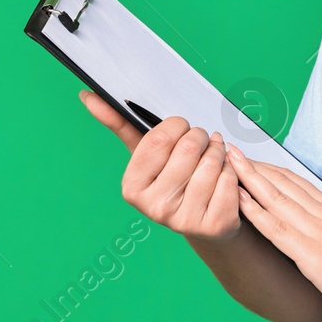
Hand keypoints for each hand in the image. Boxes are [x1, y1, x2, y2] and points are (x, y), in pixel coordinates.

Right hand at [79, 89, 240, 243]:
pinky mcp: (215, 225)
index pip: (160, 137)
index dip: (178, 126)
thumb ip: (120, 124)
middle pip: (189, 147)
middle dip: (201, 137)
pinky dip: (233, 170)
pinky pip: (230, 178)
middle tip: (202, 143)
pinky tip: (225, 176)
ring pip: (212, 161)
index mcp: (132, 187)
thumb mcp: (147, 155)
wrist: (206, 224)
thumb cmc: (173, 179)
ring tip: (214, 157)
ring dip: (219, 151)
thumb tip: (88, 96)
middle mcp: (155, 208)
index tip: (181, 130)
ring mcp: (185, 220)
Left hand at [225, 144, 321, 321]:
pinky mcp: (312, 255)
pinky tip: (238, 198)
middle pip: (283, 183)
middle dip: (255, 166)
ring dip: (249, 178)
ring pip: (276, 198)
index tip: (251, 160)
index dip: (271, 170)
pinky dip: (255, 210)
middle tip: (231, 152)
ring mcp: (318, 233)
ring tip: (228, 162)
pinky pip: (277, 229)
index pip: (297, 182)